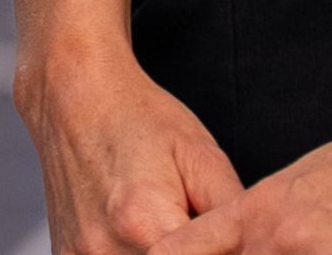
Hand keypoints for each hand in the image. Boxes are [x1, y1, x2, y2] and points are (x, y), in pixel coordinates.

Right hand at [16, 44, 242, 253]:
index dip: (219, 253)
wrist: (76, 93)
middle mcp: (106, 251)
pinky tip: (134, 232)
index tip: (222, 239)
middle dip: (191, 252)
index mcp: (145, 223)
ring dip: (163, 254)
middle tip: (187, 218)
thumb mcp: (201, 155)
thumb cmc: (138, 117)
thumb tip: (255, 246)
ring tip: (162, 221)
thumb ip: (231, 214)